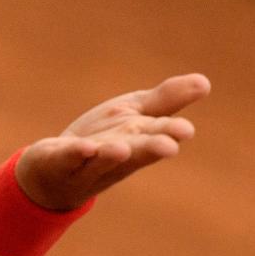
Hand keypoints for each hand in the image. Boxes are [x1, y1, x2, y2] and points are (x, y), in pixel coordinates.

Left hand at [15, 73, 210, 210]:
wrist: (50, 173)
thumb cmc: (100, 141)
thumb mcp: (132, 115)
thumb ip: (164, 101)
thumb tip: (205, 82)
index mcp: (136, 141)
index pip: (155, 135)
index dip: (168, 133)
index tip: (185, 130)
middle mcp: (114, 157)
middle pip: (133, 153)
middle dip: (149, 149)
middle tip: (168, 146)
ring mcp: (83, 164)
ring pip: (99, 160)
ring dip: (110, 155)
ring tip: (121, 148)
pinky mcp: (55, 163)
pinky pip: (65, 160)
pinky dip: (73, 154)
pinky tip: (81, 147)